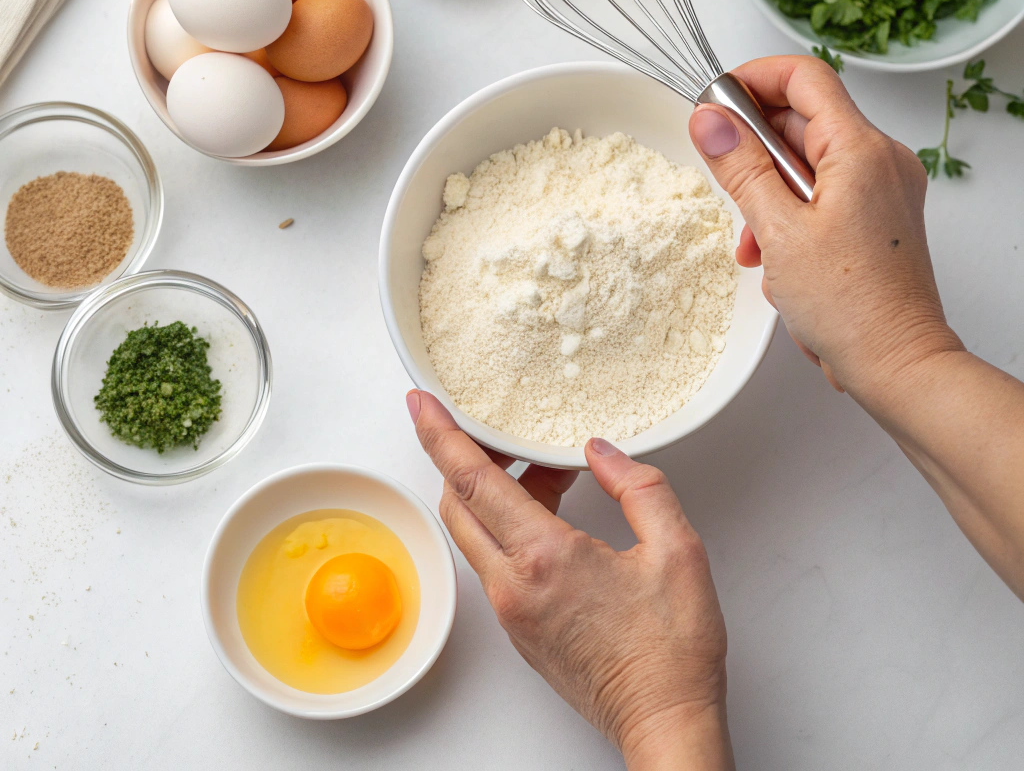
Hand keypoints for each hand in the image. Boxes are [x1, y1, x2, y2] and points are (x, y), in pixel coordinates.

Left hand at [407, 390, 733, 769]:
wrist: (665, 725)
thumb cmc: (672, 651)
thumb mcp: (677, 550)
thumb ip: (638, 488)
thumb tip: (600, 452)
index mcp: (543, 559)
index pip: (473, 480)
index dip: (440, 434)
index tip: (421, 403)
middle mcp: (513, 586)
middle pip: (458, 504)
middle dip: (463, 455)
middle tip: (494, 427)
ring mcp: (512, 612)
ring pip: (476, 533)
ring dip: (493, 491)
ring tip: (545, 469)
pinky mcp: (520, 630)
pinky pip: (496, 560)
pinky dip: (508, 524)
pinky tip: (551, 512)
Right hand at [687, 55, 1023, 599]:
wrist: (899, 366)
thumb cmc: (852, 306)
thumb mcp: (777, 231)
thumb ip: (739, 167)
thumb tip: (708, 119)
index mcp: (861, 150)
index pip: (804, 77)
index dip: (754, 78)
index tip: (716, 102)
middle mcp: (880, 161)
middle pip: (803, 120)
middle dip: (754, 150)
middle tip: (724, 178)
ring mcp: (882, 191)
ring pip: (807, 163)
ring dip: (767, 192)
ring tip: (753, 240)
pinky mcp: (876, 220)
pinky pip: (822, 195)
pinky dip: (790, 216)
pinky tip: (774, 258)